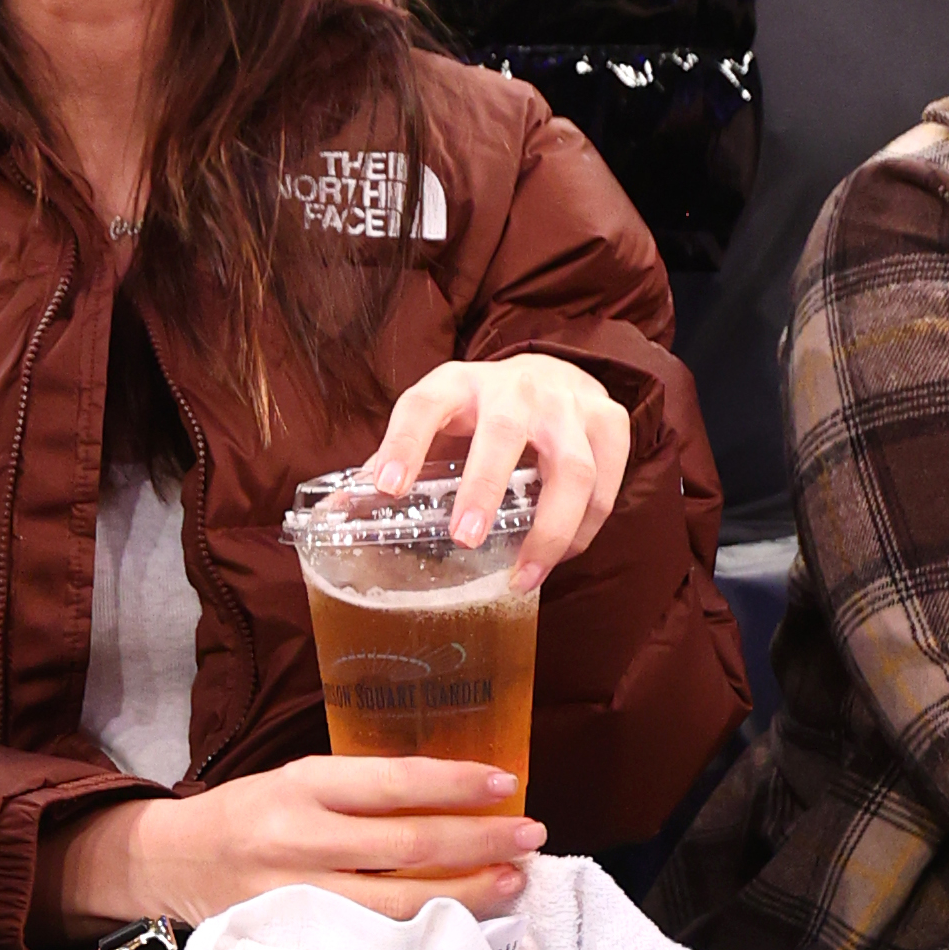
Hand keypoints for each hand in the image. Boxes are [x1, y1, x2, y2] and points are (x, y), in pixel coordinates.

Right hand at [41, 760, 542, 944]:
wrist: (174, 864)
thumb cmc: (251, 814)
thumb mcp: (298, 780)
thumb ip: (363, 789)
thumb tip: (458, 795)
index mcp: (302, 787)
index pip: (394, 783)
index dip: (456, 784)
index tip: (508, 783)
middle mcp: (300, 841)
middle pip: (408, 846)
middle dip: (479, 843)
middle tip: (532, 837)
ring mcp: (299, 899)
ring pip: (398, 903)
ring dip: (467, 894)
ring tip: (515, 882)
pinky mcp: (299, 942)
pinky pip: (374, 943)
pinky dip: (425, 935)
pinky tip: (464, 926)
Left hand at [363, 351, 629, 586]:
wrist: (553, 372)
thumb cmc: (482, 411)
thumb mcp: (437, 420)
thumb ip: (395, 462)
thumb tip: (337, 515)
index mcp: (458, 385)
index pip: (423, 405)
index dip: (403, 444)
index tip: (386, 488)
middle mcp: (516, 387)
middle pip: (504, 433)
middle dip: (485, 487)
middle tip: (464, 539)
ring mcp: (569, 404)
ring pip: (571, 468)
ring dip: (550, 528)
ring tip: (522, 577)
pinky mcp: (611, 424)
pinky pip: (605, 486)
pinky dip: (584, 529)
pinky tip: (559, 558)